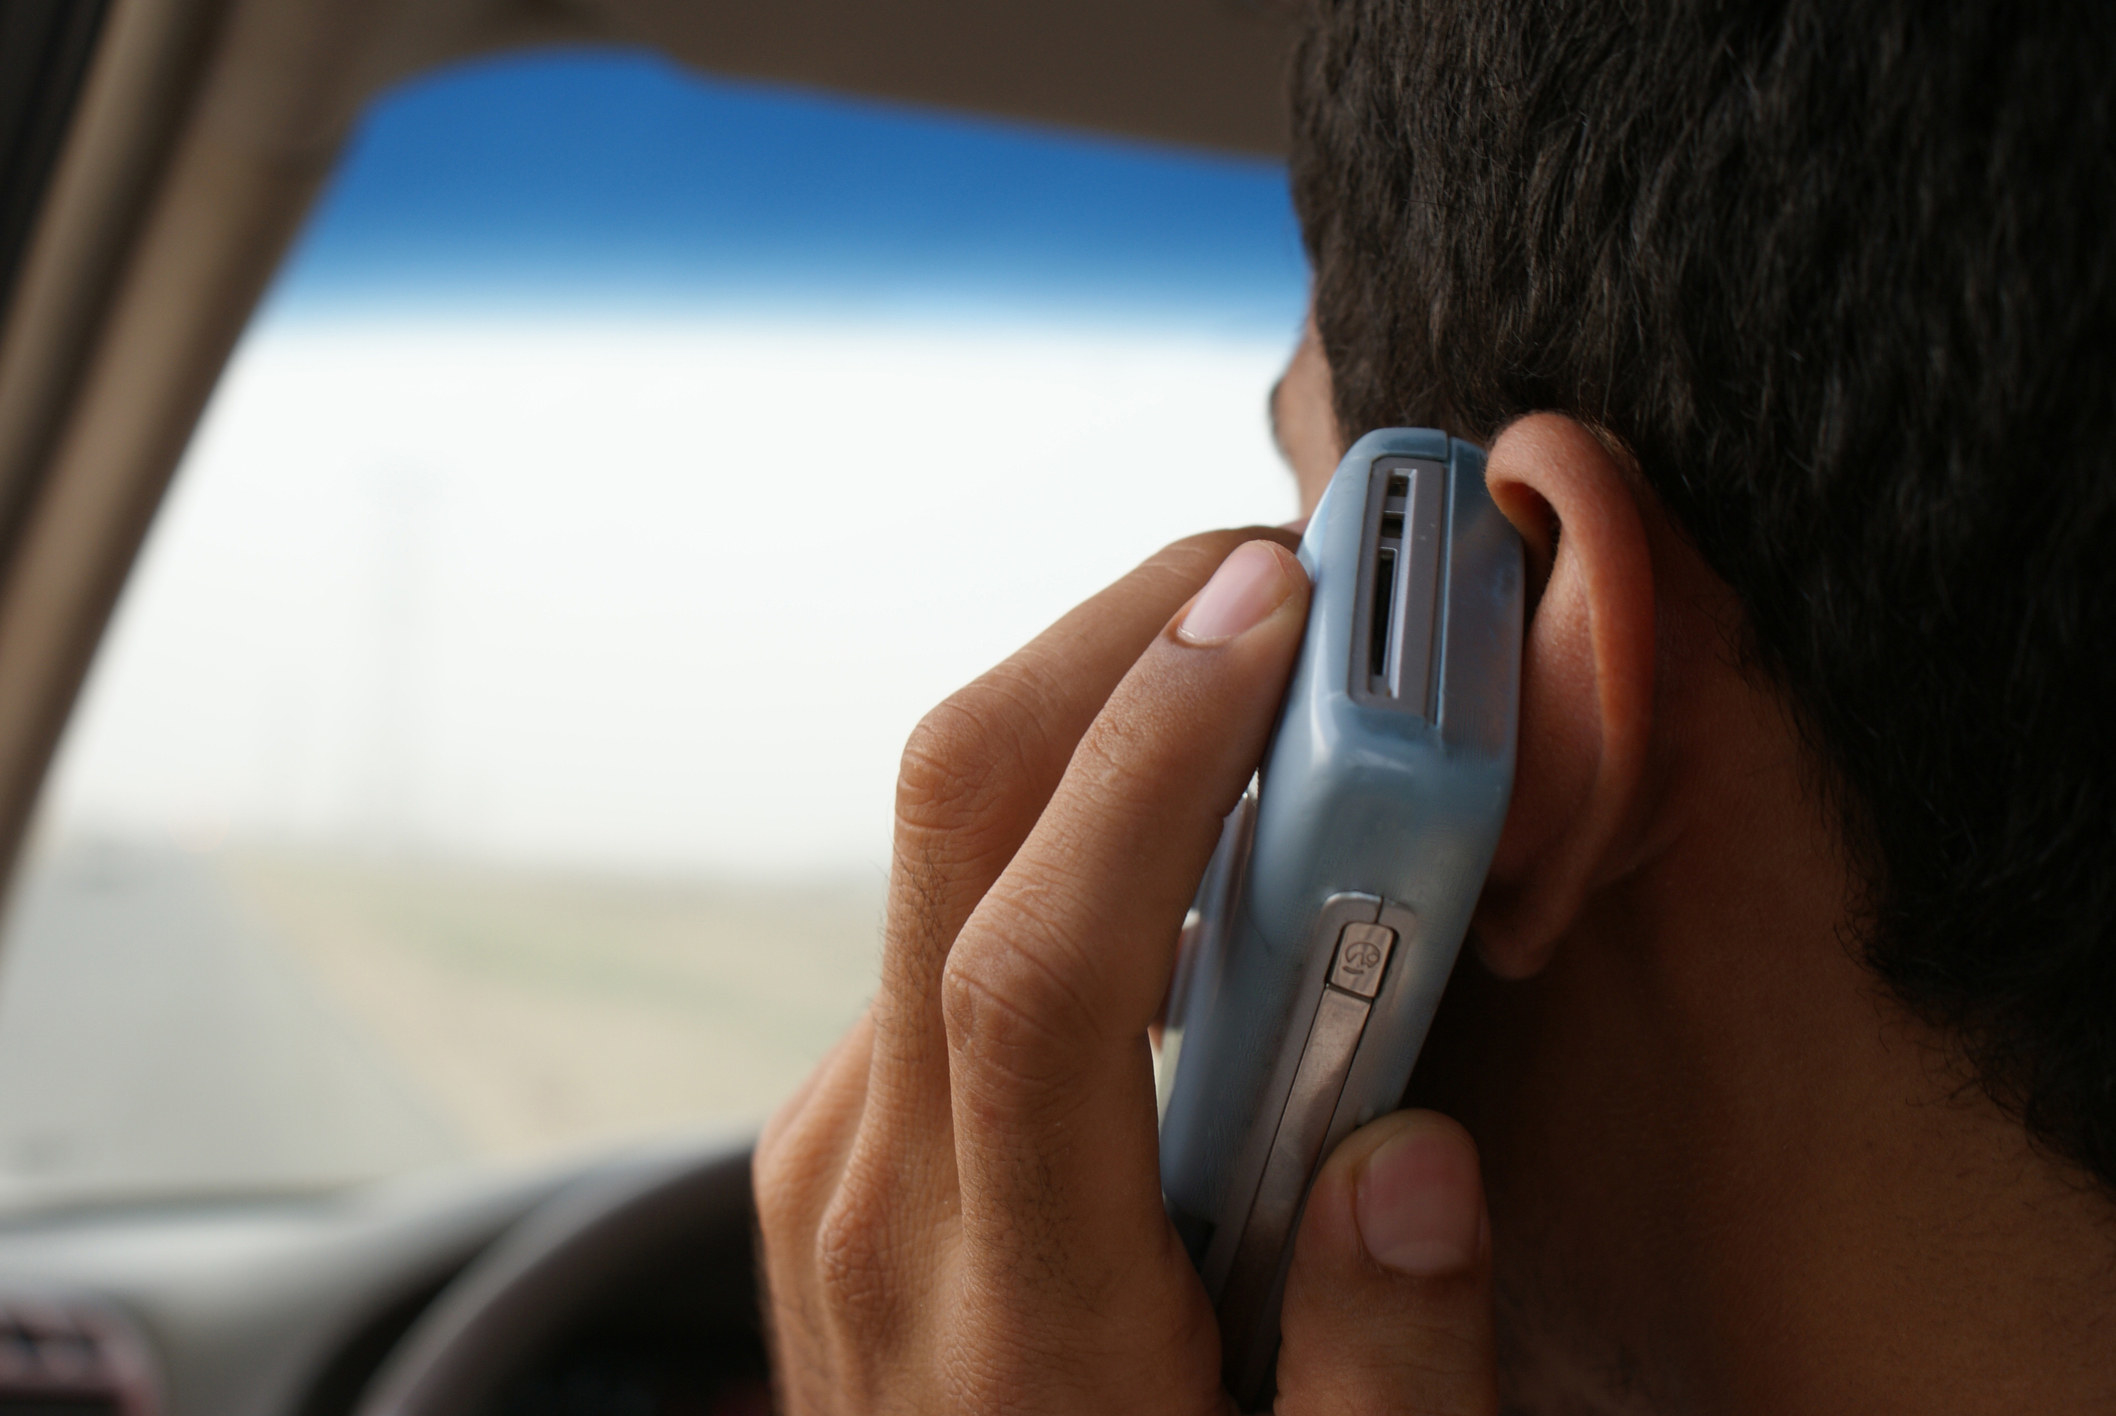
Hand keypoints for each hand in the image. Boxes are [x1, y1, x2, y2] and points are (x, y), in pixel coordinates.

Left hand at [754, 531, 1498, 1414]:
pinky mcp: (847, 1136)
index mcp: (1012, 1313)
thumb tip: (1416, 1159)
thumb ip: (1379, 1378)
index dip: (1150, 763)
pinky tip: (1188, 834)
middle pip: (951, 831)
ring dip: (1093, 716)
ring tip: (1266, 675)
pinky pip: (944, 920)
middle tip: (1285, 572)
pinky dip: (1064, 822)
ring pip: (939, 850)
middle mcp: (882, 1196)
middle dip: (1111, 649)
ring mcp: (840, 1154)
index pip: (1039, 969)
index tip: (1275, 614)